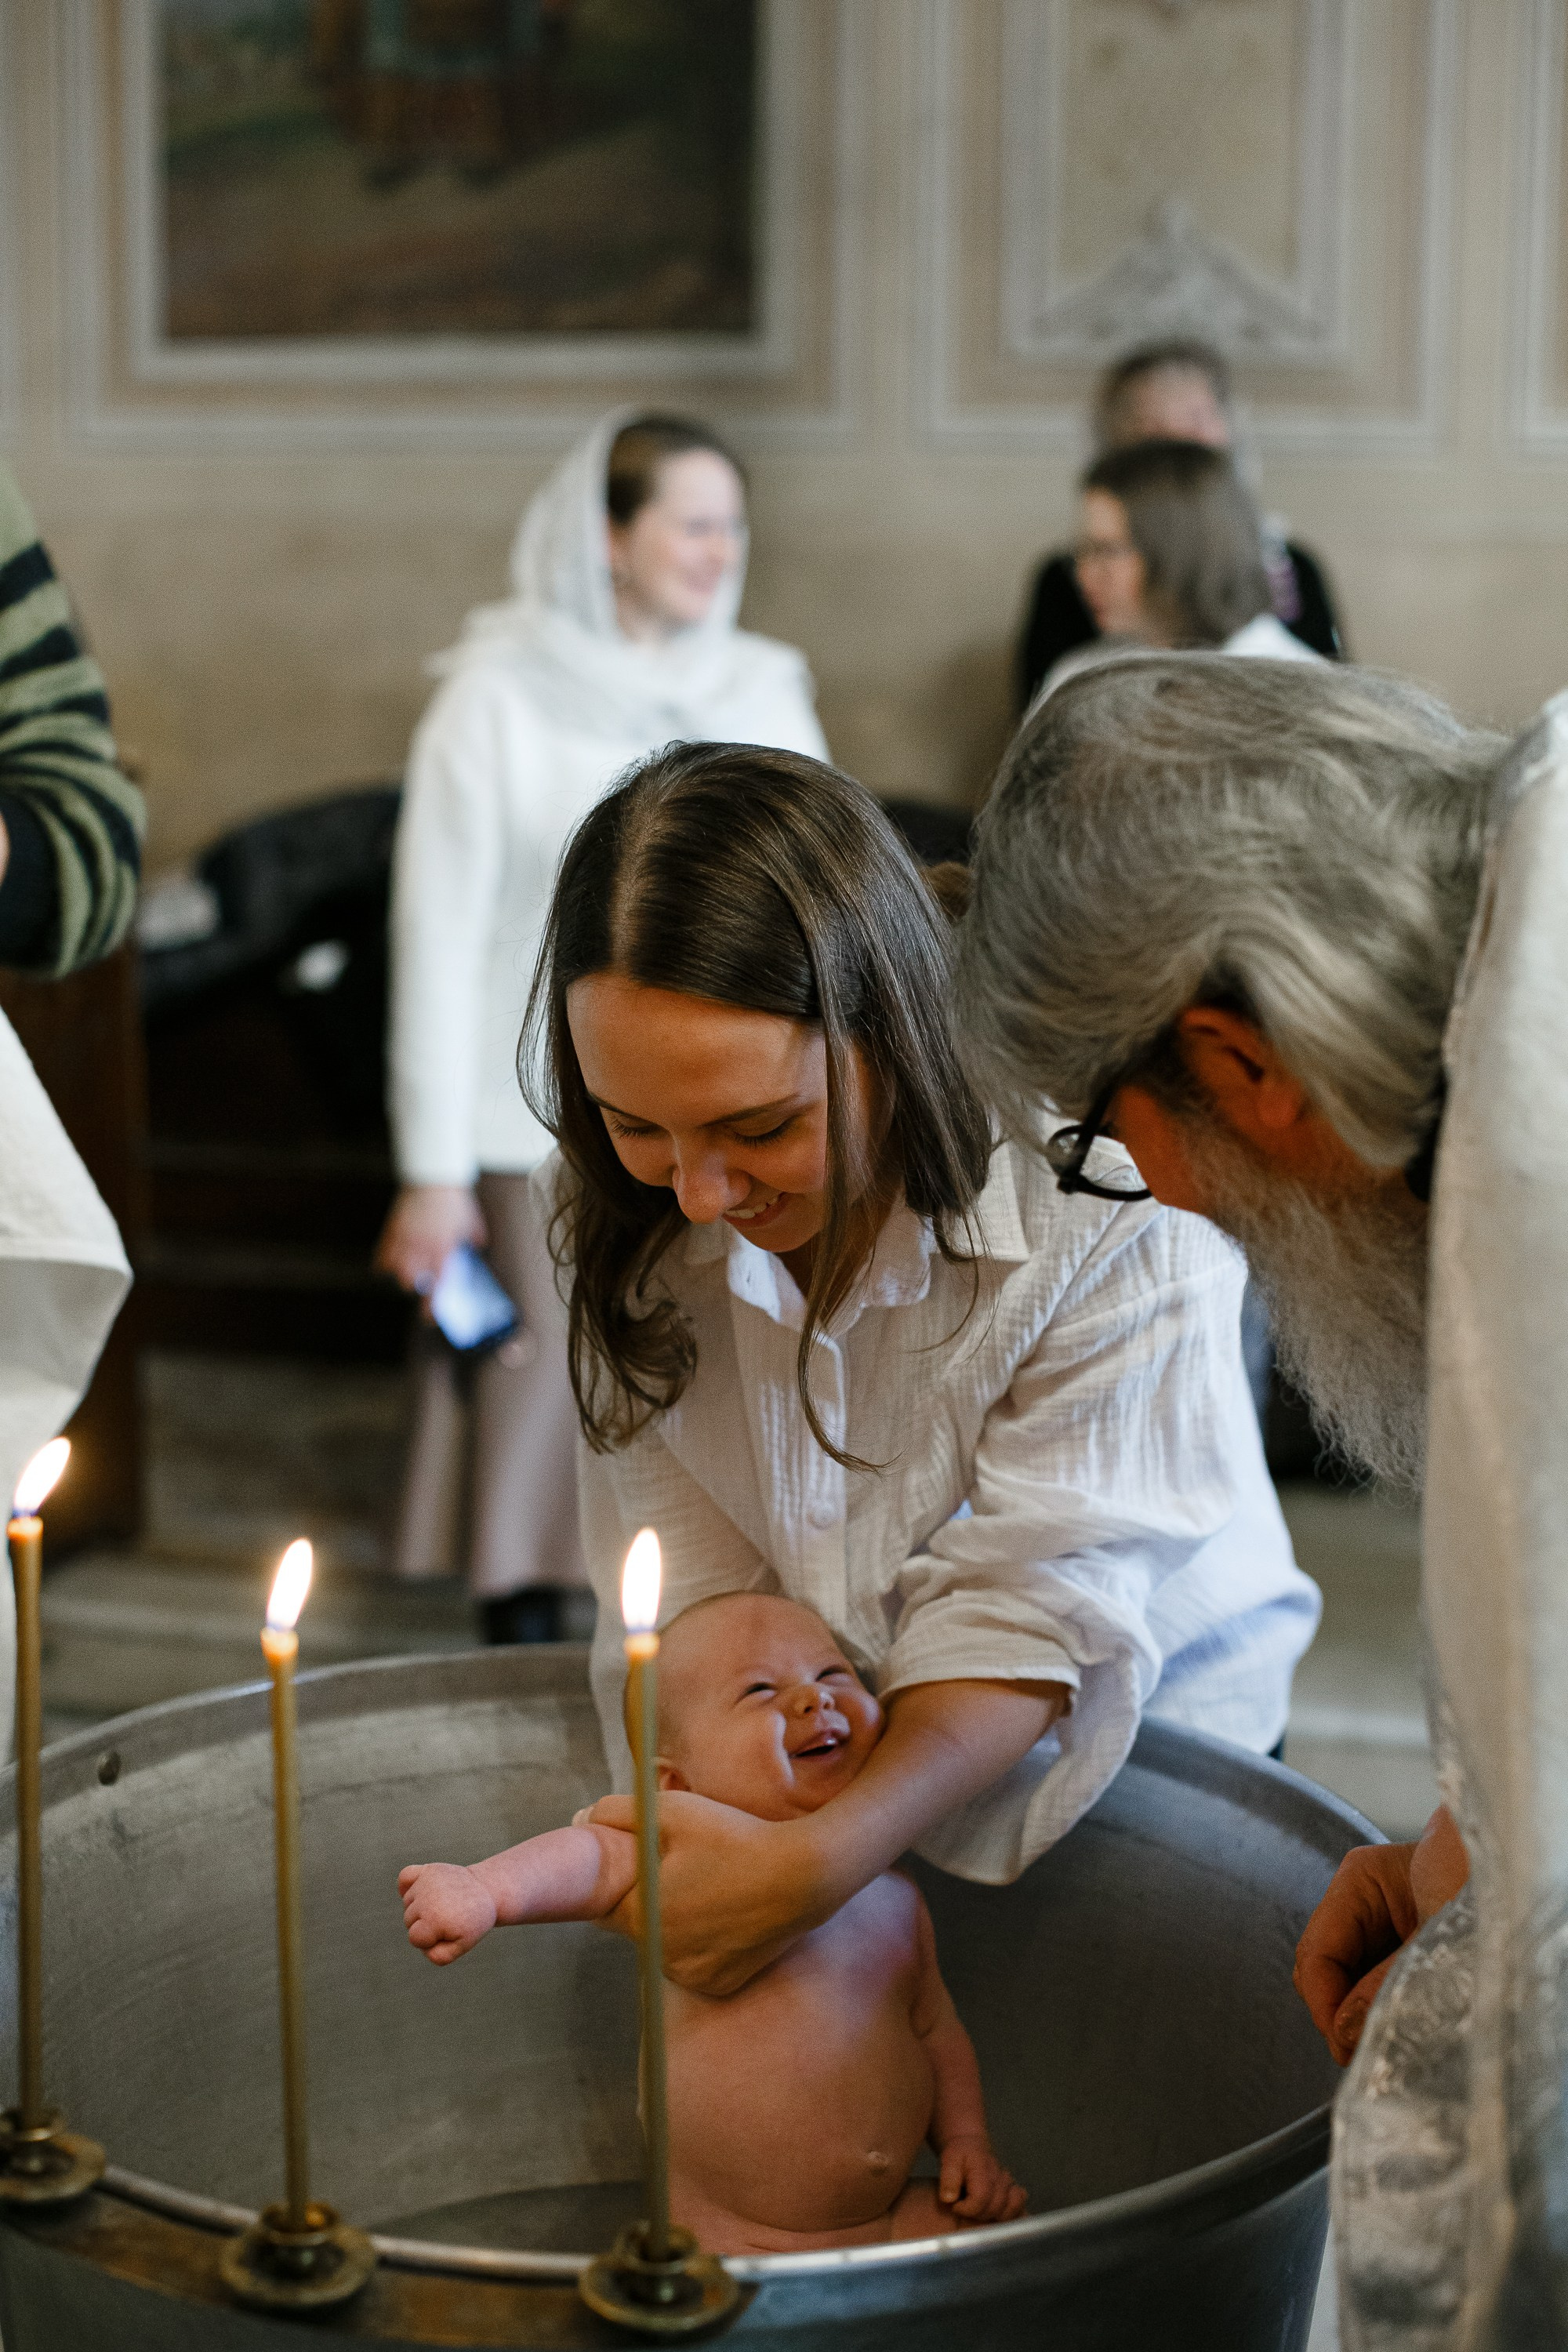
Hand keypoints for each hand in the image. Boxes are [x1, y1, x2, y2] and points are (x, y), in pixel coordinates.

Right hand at [374, 1185, 485, 1297]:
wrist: (433, 1177)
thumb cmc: (455, 1200)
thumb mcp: (471, 1223)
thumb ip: (473, 1241)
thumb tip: (475, 1251)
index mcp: (442, 1249)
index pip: (436, 1285)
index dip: (430, 1306)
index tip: (428, 1316)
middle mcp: (421, 1248)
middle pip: (410, 1282)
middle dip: (417, 1286)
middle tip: (423, 1282)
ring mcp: (403, 1240)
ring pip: (393, 1271)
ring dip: (401, 1275)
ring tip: (408, 1271)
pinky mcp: (391, 1230)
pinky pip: (381, 1256)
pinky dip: (384, 1263)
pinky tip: (390, 1263)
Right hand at [399, 1861, 497, 1963]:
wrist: (488, 1892)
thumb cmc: (474, 1921)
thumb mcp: (462, 1945)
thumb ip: (439, 1956)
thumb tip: (421, 1946)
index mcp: (434, 1919)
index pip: (414, 1938)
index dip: (429, 1940)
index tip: (447, 1932)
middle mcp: (426, 1899)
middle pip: (409, 1921)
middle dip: (425, 1924)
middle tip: (448, 1917)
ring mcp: (427, 1881)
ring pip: (407, 1903)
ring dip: (421, 1907)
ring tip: (443, 1904)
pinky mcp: (429, 1869)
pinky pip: (404, 1876)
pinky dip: (406, 1885)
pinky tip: (421, 1893)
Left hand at [585, 1791, 826, 1995]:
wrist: (802, 1874)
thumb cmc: (734, 1837)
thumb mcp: (672, 1810)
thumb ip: (617, 1812)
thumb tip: (580, 1821)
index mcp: (642, 1918)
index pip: (604, 1907)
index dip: (622, 1883)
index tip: (643, 1864)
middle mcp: (661, 1957)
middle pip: (637, 1927)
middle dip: (649, 1902)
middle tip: (682, 1871)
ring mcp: (693, 1976)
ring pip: (665, 1947)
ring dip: (674, 1925)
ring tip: (710, 1889)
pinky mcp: (721, 1984)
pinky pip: (696, 1963)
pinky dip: (703, 1944)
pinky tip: (726, 1915)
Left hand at [937, 2135, 1026, 2225]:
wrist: (971, 2146)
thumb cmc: (960, 2154)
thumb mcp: (948, 2161)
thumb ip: (948, 2179)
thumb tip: (949, 2199)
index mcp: (983, 2169)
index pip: (981, 2198)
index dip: (967, 2209)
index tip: (956, 2206)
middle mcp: (1001, 2177)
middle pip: (994, 2208)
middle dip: (977, 2214)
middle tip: (965, 2207)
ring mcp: (1010, 2184)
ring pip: (1008, 2210)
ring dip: (991, 2215)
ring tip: (978, 2208)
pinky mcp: (1015, 2190)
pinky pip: (1019, 2205)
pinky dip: (1010, 2212)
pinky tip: (995, 2212)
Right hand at [1293, 1805, 1468, 2064]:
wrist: (1527, 1872)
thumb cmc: (1490, 1882)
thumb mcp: (1438, 1938)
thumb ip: (1387, 1986)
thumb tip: (1345, 2035)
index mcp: (1361, 1881)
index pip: (1317, 1954)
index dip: (1325, 2006)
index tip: (1344, 2047)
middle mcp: (1363, 1902)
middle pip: (1325, 1971)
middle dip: (1341, 2015)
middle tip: (1370, 2055)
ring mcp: (1382, 1926)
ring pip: (1346, 1984)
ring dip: (1363, 2016)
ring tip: (1393, 2042)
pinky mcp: (1401, 1949)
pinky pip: (1374, 1987)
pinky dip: (1384, 2010)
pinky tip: (1406, 2024)